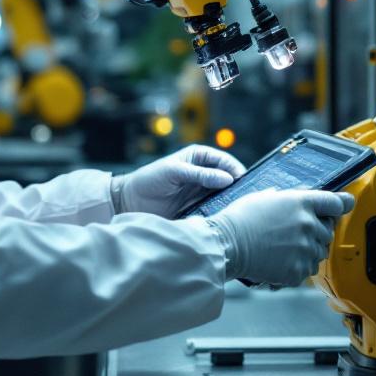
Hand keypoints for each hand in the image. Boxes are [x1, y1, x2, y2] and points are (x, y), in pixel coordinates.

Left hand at [113, 144, 245, 217]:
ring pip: (223, 195)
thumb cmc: (149, 179)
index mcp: (199, 158)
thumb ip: (200, 175)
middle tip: (245, 197)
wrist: (131, 201)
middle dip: (236, 186)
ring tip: (236, 209)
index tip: (242, 180)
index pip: (224, 160)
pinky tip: (223, 217)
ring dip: (229, 201)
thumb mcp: (174, 172)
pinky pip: (213, 209)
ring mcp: (201, 191)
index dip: (234, 169)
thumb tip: (227, 179)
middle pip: (227, 178)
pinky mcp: (197, 208)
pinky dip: (219, 212)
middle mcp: (203, 173)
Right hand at [205, 190, 355, 287]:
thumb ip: (287, 198)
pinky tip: (280, 260)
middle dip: (317, 230)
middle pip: (328, 230)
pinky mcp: (298, 270)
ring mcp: (304, 249)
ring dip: (308, 250)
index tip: (346, 205)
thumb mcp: (264, 197)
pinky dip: (298, 266)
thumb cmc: (240, 219)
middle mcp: (308, 225)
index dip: (343, 204)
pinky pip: (308, 269)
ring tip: (285, 248)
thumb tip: (295, 200)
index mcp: (301, 203)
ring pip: (319, 252)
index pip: (337, 202)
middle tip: (296, 232)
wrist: (227, 245)